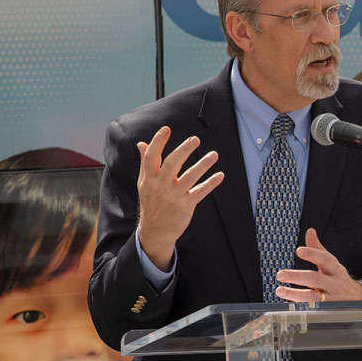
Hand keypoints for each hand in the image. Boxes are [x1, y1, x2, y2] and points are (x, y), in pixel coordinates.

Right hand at [136, 126, 223, 270]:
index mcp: (150, 178)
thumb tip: (142, 144)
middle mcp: (161, 185)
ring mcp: (174, 196)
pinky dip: (211, 183)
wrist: (155, 231)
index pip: (152, 156)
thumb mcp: (144, 183)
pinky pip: (200, 192)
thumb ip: (145, 162)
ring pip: (190, 177)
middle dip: (184, 150)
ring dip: (203, 165)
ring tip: (214, 154)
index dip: (158, 142)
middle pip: (172, 164)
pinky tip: (220, 175)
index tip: (166, 129)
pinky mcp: (186, 205)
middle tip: (196, 139)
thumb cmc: (151, 203)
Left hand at [275, 229, 361, 301]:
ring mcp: (331, 298)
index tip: (299, 250)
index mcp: (334, 268)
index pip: (325, 259)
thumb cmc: (338, 278)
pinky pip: (313, 309)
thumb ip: (317, 248)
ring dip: (295, 294)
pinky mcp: (326, 310)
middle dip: (297, 276)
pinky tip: (289, 305)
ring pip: (313, 297)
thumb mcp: (331, 263)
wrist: (357, 298)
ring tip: (280, 290)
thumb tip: (310, 231)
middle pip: (316, 279)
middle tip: (280, 274)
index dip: (313, 254)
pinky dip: (301, 307)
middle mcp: (333, 282)